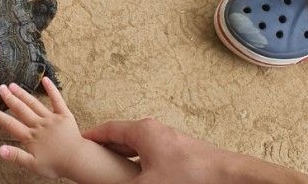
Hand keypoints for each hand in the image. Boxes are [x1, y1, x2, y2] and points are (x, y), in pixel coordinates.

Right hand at [0, 78, 83, 178]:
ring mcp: (51, 118)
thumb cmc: (55, 165)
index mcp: (31, 137)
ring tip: (13, 84)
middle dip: (9, 99)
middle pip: (21, 110)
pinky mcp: (64, 114)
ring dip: (23, 94)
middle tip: (0, 88)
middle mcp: (39, 124)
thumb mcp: (33, 165)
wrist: (77, 160)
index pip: (11, 125)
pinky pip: (57, 100)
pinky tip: (45, 79)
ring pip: (34, 103)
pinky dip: (51, 89)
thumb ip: (16, 156)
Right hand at [85, 118, 295, 183]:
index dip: (92, 137)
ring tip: (113, 170)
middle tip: (93, 160)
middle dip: (107, 149)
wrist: (228, 177)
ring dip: (123, 157)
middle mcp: (153, 131)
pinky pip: (150, 154)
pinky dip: (138, 163)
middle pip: (121, 137)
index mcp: (142, 131)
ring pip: (137, 146)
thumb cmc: (190, 175)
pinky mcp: (179, 153)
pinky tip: (139, 177)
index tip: (79, 143)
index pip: (108, 129)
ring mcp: (167, 140)